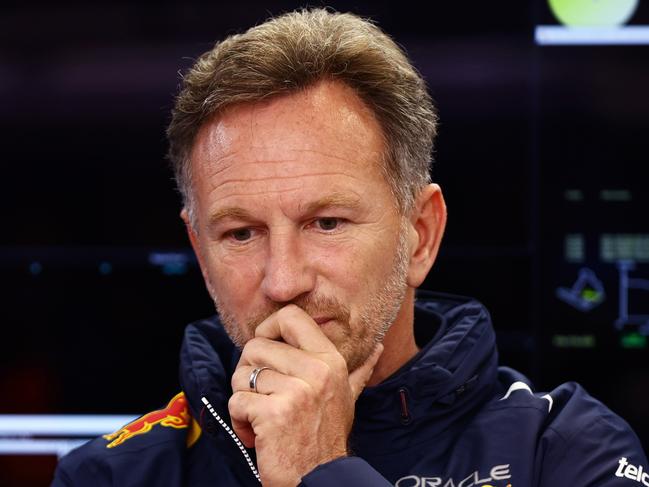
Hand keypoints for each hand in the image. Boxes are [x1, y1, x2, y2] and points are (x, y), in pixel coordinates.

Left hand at [228, 304, 381, 486]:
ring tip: (263, 417)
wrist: (319, 479)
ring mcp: (296, 392)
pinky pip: (237, 401)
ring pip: (242, 375)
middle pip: (255, 346)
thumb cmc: (326, 437)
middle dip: (249, 373)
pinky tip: (257, 433)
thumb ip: (359, 370)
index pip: (290, 316)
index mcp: (331, 360)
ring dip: (244, 400)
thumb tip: (378, 347)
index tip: (266, 351)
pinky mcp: (274, 413)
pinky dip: (240, 420)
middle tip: (263, 396)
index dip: (268, 329)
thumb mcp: (347, 398)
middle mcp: (317, 371)